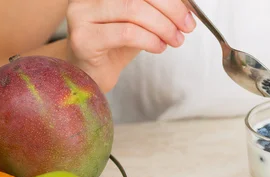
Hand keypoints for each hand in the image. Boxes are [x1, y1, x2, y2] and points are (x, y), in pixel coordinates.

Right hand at [66, 0, 195, 91]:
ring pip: (132, 11)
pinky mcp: (83, 39)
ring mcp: (81, 16)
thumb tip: (186, 5)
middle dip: (170, 10)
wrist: (92, 76)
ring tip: (175, 40)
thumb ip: (157, 10)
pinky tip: (159, 47)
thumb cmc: (115, 48)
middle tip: (187, 26)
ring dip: (162, 26)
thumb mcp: (140, 23)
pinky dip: (149, 40)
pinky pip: (126, 33)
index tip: (188, 12)